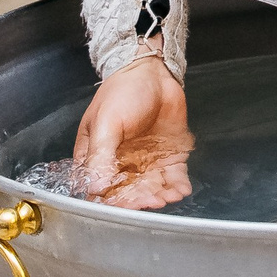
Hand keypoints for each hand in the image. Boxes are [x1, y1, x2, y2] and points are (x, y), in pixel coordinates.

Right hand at [72, 51, 192, 209]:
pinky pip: (173, 177)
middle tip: (153, 201)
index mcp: (99, 157)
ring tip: (169, 196)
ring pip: (153, 188)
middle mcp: (122, 164)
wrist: (153, 72)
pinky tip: (182, 190)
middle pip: (130, 193)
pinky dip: (178, 186)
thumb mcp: (106, 122)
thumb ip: (100, 156)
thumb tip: (95, 187)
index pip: (103, 188)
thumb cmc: (122, 92)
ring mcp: (146, 162)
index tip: (126, 204)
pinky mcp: (168, 157)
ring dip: (161, 195)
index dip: (114, 200)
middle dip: (142, 200)